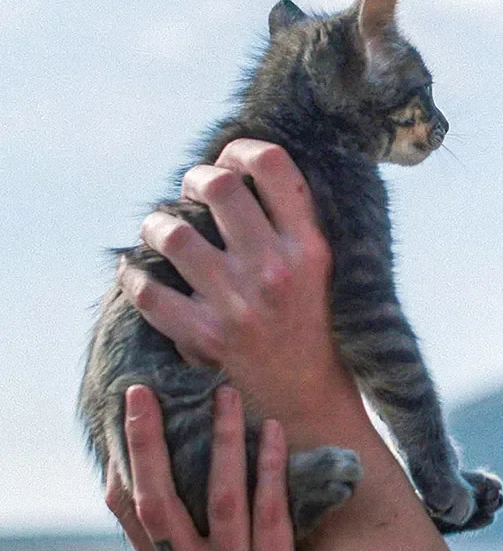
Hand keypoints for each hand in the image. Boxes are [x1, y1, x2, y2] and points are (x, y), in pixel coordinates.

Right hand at [107, 384, 319, 550]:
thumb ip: (198, 541)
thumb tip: (181, 473)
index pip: (133, 516)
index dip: (125, 464)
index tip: (126, 414)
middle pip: (158, 504)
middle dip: (147, 445)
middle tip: (143, 393)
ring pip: (221, 499)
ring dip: (223, 442)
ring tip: (225, 394)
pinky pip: (271, 514)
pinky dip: (270, 469)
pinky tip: (274, 431)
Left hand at [118, 139, 354, 428]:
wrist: (306, 401)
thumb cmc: (309, 324)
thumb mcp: (320, 269)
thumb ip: (288, 224)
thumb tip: (234, 168)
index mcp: (309, 246)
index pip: (272, 165)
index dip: (240, 149)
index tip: (229, 162)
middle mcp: (276, 269)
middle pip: (217, 186)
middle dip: (194, 180)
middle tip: (190, 195)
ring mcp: (239, 304)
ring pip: (172, 234)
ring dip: (157, 227)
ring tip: (161, 234)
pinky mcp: (205, 338)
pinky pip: (147, 290)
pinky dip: (134, 277)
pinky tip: (138, 274)